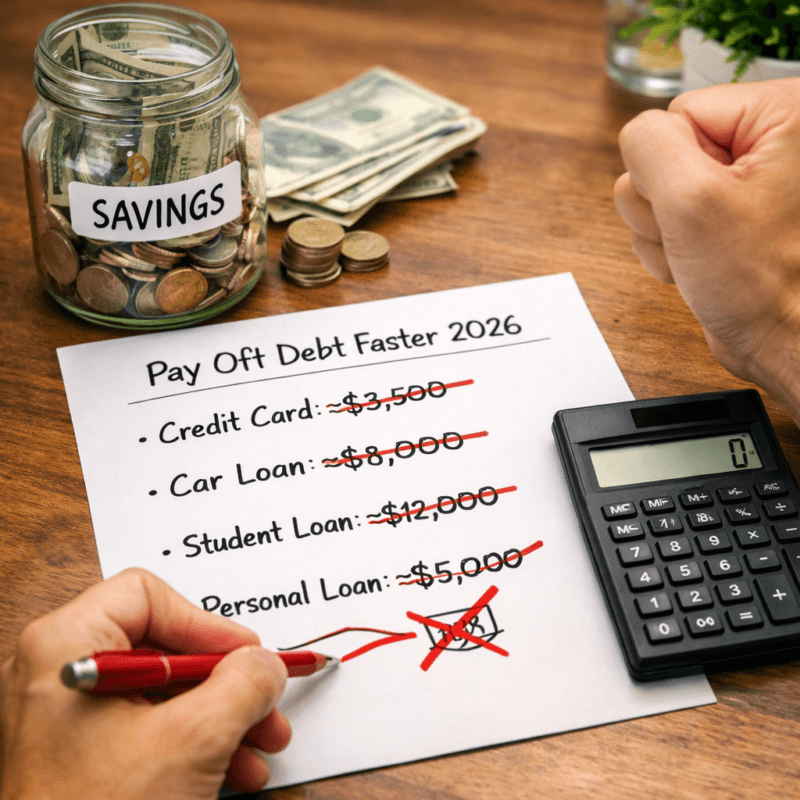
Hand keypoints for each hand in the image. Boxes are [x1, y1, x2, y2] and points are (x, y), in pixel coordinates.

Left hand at [0, 568, 290, 799]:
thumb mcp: (192, 741)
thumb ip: (242, 685)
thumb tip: (266, 663)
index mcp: (65, 644)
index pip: (148, 596)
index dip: (206, 623)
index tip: (245, 654)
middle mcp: (59, 671)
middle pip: (162, 646)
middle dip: (226, 682)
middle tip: (265, 702)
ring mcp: (65, 714)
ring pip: (162, 691)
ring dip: (221, 716)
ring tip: (260, 746)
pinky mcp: (77, 751)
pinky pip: (146, 725)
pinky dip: (193, 742)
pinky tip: (232, 769)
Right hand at [615, 78, 799, 423]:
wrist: (786, 343)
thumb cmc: (764, 286)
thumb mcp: (691, 202)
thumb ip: (649, 146)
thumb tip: (637, 135)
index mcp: (787, 114)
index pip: (680, 113)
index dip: (670, 170)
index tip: (701, 209)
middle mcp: (775, 142)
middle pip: (669, 152)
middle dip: (667, 205)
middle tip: (702, 238)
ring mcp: (754, 182)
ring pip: (664, 190)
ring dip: (668, 233)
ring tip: (705, 256)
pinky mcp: (737, 215)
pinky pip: (676, 217)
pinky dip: (677, 248)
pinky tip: (704, 266)